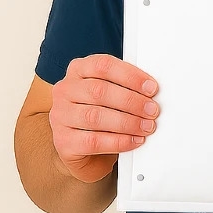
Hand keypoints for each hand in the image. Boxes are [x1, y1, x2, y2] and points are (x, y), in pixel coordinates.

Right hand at [49, 54, 159, 183]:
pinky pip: (93, 141)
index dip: (130, 76)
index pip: (103, 65)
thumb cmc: (101, 112)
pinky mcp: (63, 141)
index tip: (151, 87)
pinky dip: (119, 141)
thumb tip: (151, 91)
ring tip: (146, 126)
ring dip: (127, 122)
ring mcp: (60, 115)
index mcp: (79, 69)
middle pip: (99, 91)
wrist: (81, 147)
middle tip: (152, 110)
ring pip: (95, 116)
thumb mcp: (110, 92)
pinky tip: (134, 140)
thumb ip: (125, 86)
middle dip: (132, 101)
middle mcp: (65, 90)